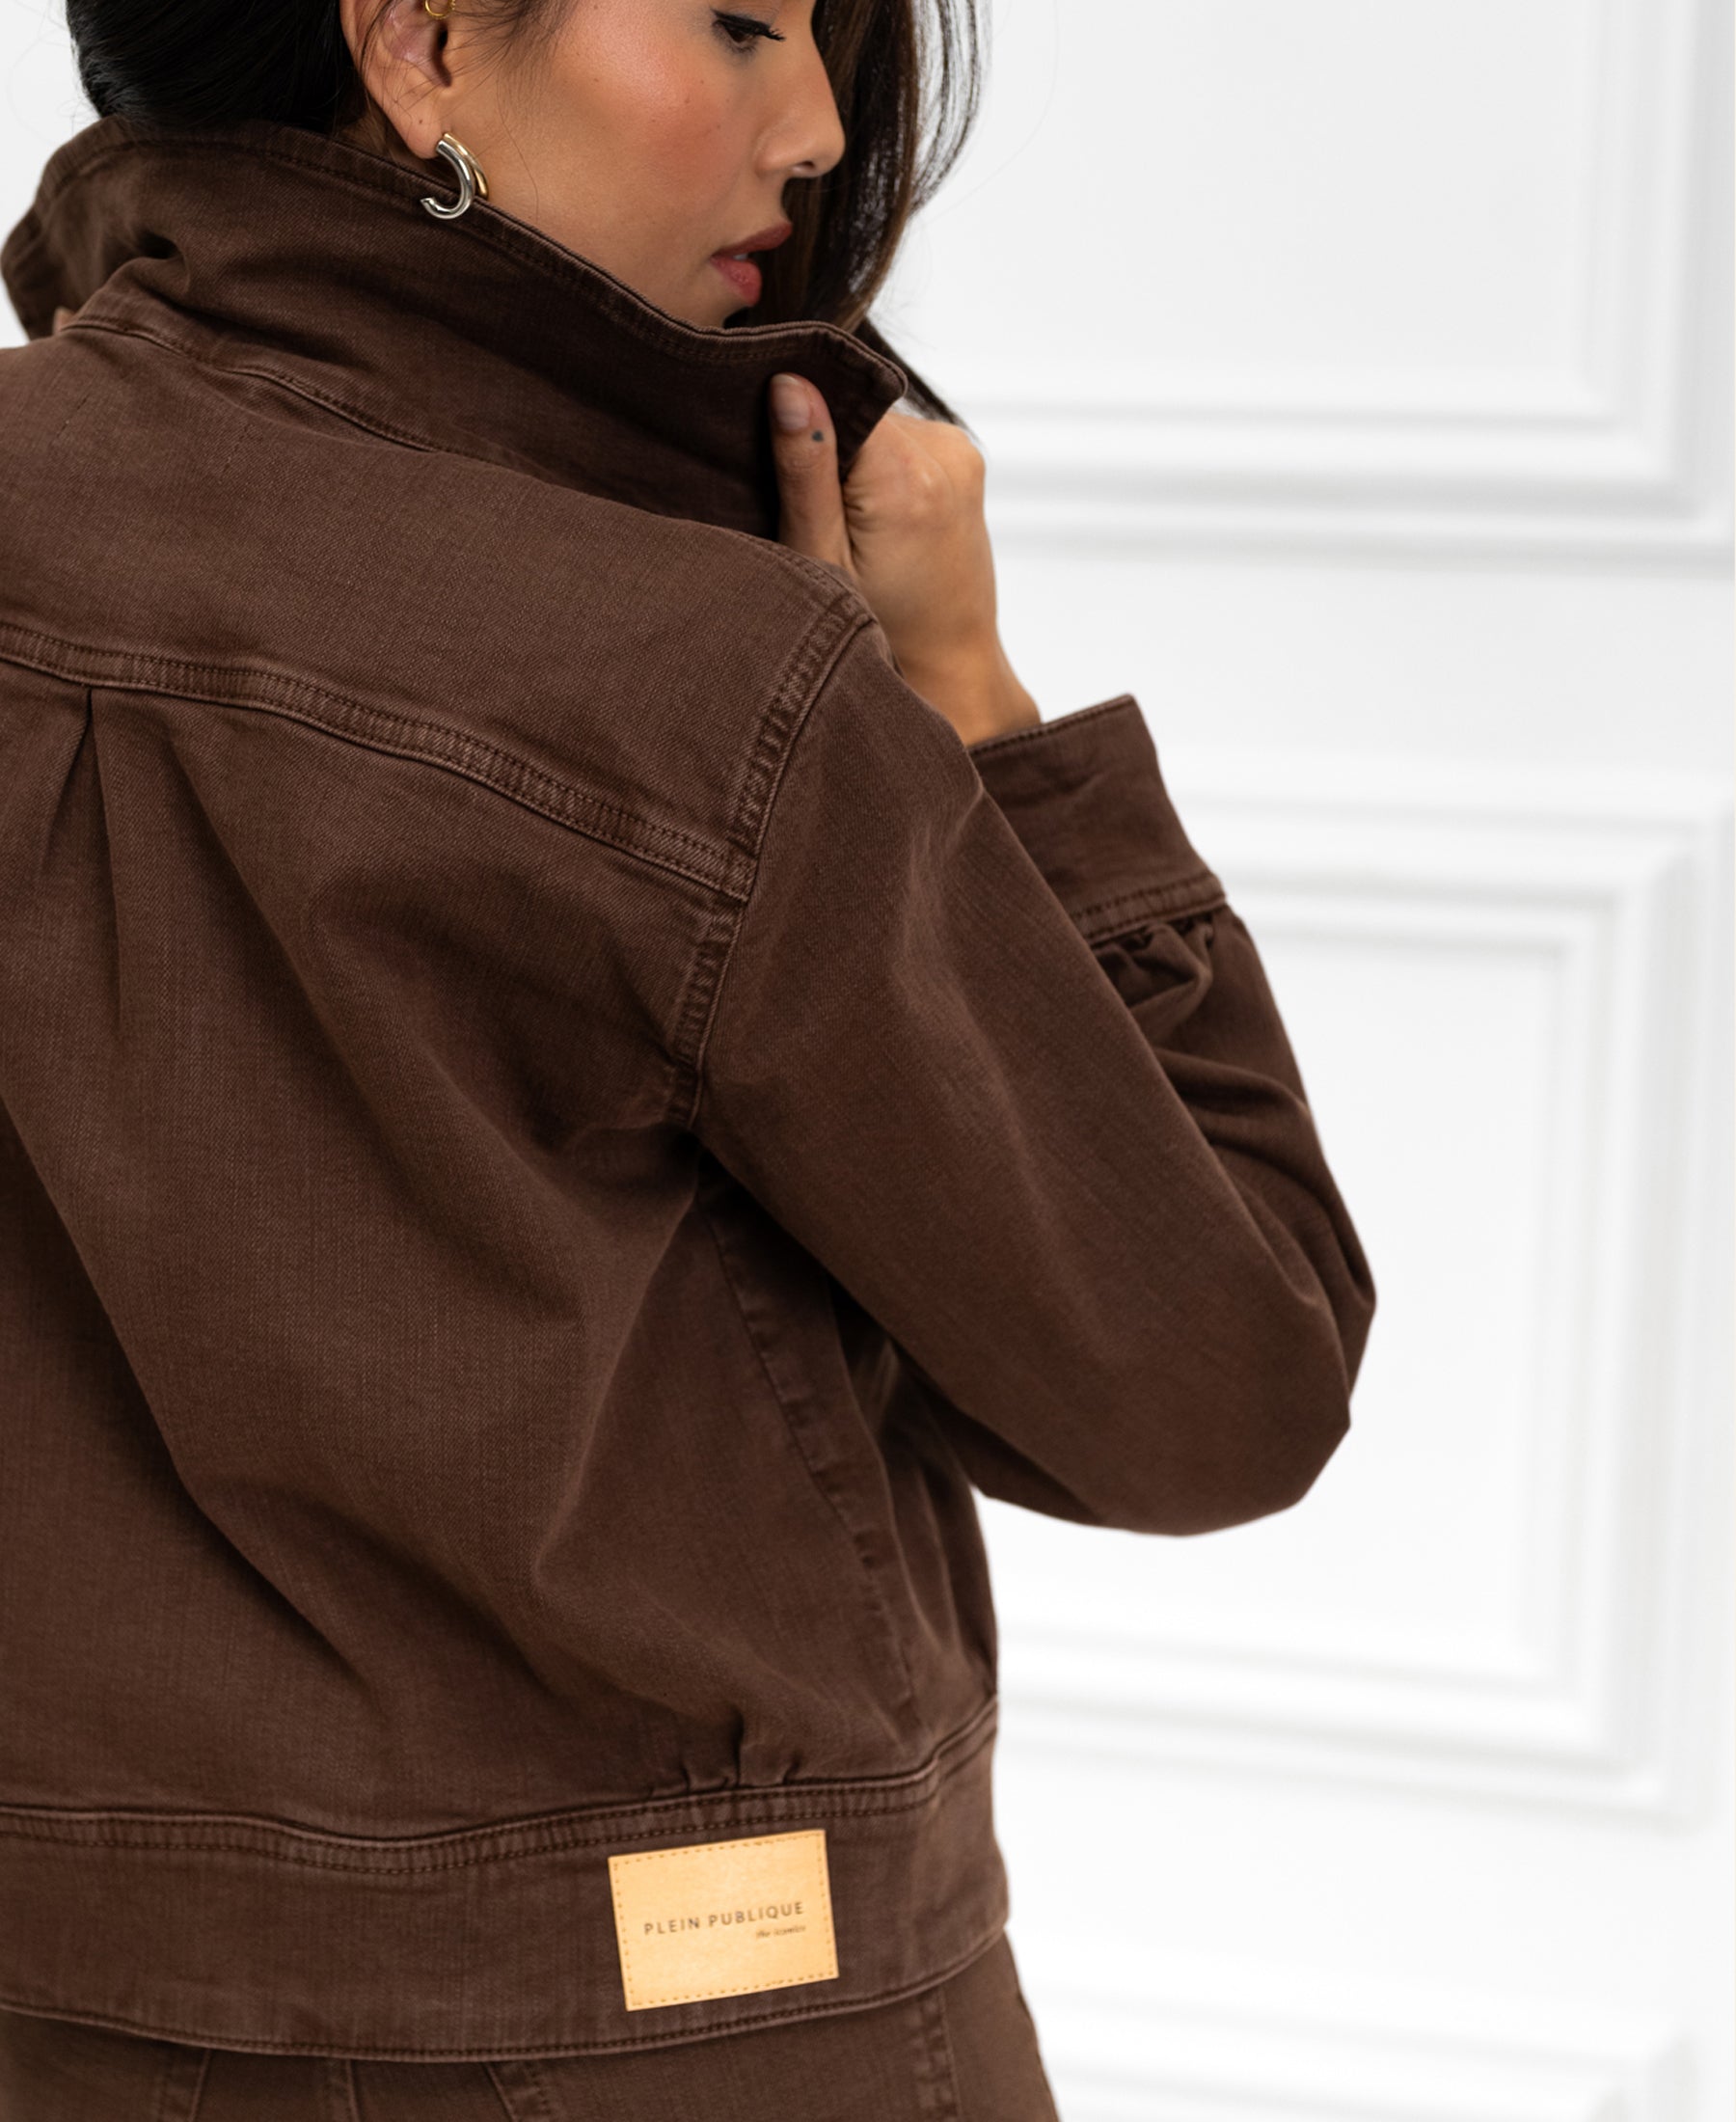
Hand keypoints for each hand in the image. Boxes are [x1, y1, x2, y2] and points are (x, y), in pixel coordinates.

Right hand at [768, 373, 1040, 748]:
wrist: (948, 664)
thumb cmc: (879, 628)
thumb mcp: (820, 557)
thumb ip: (805, 469)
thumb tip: (790, 383)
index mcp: (905, 476)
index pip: (835, 397)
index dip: (802, 426)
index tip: (784, 470)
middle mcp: (944, 453)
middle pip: (858, 410)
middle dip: (828, 448)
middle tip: (818, 511)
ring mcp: (961, 453)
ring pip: (879, 424)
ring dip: (855, 459)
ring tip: (850, 522)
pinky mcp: (965, 460)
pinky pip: (903, 439)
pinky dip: (880, 467)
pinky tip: (875, 517)